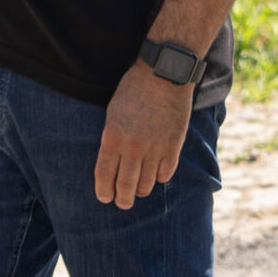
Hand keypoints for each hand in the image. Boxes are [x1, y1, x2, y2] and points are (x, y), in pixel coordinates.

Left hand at [93, 60, 190, 208]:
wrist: (164, 73)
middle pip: (125, 186)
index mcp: (113, 136)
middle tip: (122, 203)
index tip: (105, 198)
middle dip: (122, 200)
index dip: (104, 191)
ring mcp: (155, 148)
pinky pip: (165, 174)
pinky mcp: (173, 146)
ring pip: (146, 184)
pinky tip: (156, 174)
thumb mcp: (113, 112)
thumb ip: (112, 139)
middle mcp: (133, 146)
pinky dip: (159, 177)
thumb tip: (113, 165)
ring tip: (139, 190)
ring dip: (141, 190)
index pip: (105, 175)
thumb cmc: (134, 89)